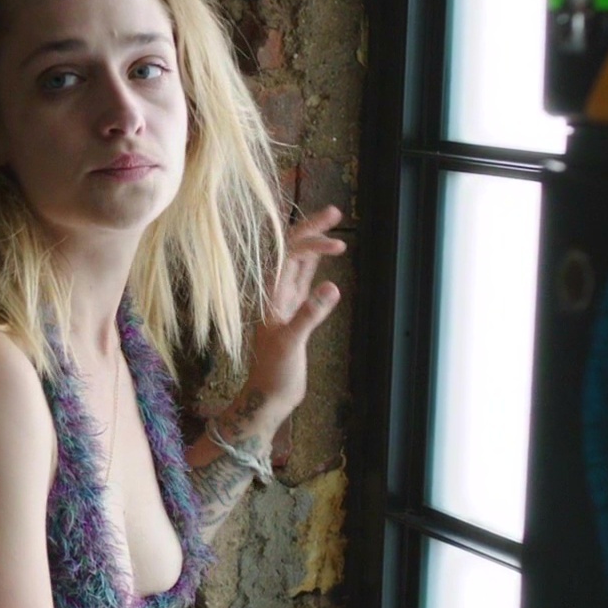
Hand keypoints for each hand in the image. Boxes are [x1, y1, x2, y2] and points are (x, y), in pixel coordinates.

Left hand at [242, 203, 346, 423]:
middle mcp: (275, 293)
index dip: (311, 241)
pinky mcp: (293, 312)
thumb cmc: (275, 374)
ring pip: (298, 262)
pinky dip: (314, 263)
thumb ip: (309, 315)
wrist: (269, 396)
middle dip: (311, 229)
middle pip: (291, 250)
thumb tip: (333, 287)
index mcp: (271, 295)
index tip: (338, 243)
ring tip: (333, 222)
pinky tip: (323, 254)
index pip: (288, 254)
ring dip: (313, 242)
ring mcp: (284, 302)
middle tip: (336, 210)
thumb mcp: (292, 344)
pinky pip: (302, 279)